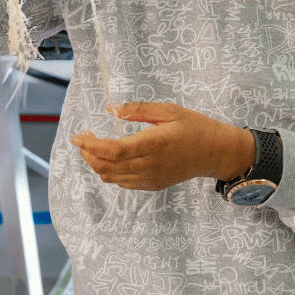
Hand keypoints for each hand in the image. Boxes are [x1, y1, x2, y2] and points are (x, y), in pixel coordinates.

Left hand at [72, 102, 256, 191]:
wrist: (215, 152)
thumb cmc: (194, 127)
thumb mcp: (169, 110)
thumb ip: (139, 109)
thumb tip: (110, 109)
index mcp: (153, 144)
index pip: (112, 151)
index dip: (90, 145)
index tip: (78, 136)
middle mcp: (149, 165)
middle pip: (105, 167)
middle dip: (88, 154)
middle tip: (85, 139)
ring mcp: (150, 178)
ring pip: (110, 177)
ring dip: (97, 163)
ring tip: (96, 147)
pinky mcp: (152, 185)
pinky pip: (122, 183)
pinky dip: (111, 172)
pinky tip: (115, 158)